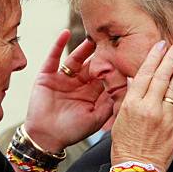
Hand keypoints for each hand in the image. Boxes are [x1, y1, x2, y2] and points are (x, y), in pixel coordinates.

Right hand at [24, 30, 113, 151]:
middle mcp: (78, 83)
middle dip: (101, 54)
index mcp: (91, 93)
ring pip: (76, 59)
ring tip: (93, 36)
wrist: (46, 137)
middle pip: (92, 64)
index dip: (114, 67)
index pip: (104, 76)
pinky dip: (58, 45)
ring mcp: (62, 78)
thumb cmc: (71, 131)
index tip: (125, 55)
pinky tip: (65, 33)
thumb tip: (126, 88)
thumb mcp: (96, 118)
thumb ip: (110, 104)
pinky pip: (53, 57)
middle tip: (112, 40)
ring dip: (84, 47)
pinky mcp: (47, 75)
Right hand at [111, 41, 172, 171]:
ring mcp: (165, 116)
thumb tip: (134, 80)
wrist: (137, 168)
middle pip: (162, 77)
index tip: (160, 46)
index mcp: (131, 104)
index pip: (145, 74)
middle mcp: (149, 107)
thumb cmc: (125, 146)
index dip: (154, 58)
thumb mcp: (119, 118)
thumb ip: (128, 98)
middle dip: (170, 58)